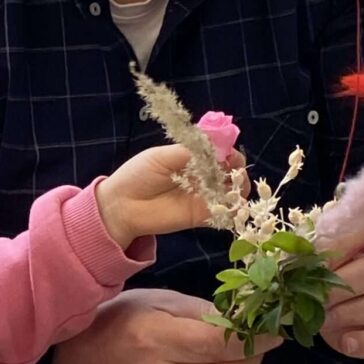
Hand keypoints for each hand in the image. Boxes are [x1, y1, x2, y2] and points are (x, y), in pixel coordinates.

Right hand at [52, 288, 282, 363]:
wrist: (83, 358)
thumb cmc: (120, 318)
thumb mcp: (159, 300)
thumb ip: (201, 311)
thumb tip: (242, 320)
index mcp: (156, 338)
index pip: (217, 345)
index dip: (253, 340)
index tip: (274, 330)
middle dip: (253, 360)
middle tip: (261, 342)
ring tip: (247, 355)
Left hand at [96, 146, 245, 249]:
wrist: (123, 205)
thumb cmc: (138, 175)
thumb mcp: (163, 156)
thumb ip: (190, 152)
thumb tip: (217, 148)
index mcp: (193, 157)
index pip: (220, 151)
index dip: (229, 151)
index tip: (230, 154)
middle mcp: (202, 175)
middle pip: (231, 171)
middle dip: (238, 169)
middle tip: (234, 171)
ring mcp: (204, 196)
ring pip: (233, 191)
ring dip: (239, 187)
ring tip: (234, 187)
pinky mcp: (203, 216)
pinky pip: (225, 212)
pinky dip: (234, 208)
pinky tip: (233, 204)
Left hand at [320, 214, 363, 360]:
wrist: (361, 296)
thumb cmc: (341, 267)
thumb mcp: (329, 252)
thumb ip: (321, 251)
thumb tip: (305, 261)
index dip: (337, 250)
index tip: (312, 268)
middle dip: (343, 288)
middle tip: (317, 300)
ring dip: (353, 315)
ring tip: (326, 321)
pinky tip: (347, 343)